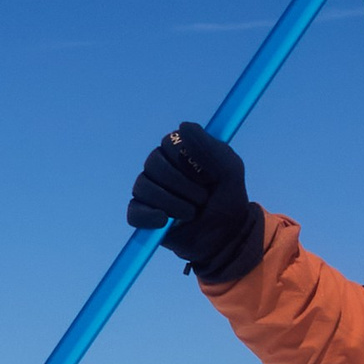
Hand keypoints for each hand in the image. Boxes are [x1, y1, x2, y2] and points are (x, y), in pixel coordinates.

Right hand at [127, 122, 264, 287]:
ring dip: (173, 203)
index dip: (189, 160)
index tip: (208, 176)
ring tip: (192, 214)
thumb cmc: (228, 199)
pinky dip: (150, 217)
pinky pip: (134, 211)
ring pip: (144, 186)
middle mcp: (160, 167)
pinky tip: (165, 222)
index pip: (169, 142)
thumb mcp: (229, 169)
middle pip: (154, 163)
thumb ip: (209, 147)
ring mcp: (149, 191)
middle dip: (183, 184)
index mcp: (179, 151)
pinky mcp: (143, 215)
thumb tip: (182, 126)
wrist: (227, 236)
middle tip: (203, 199)